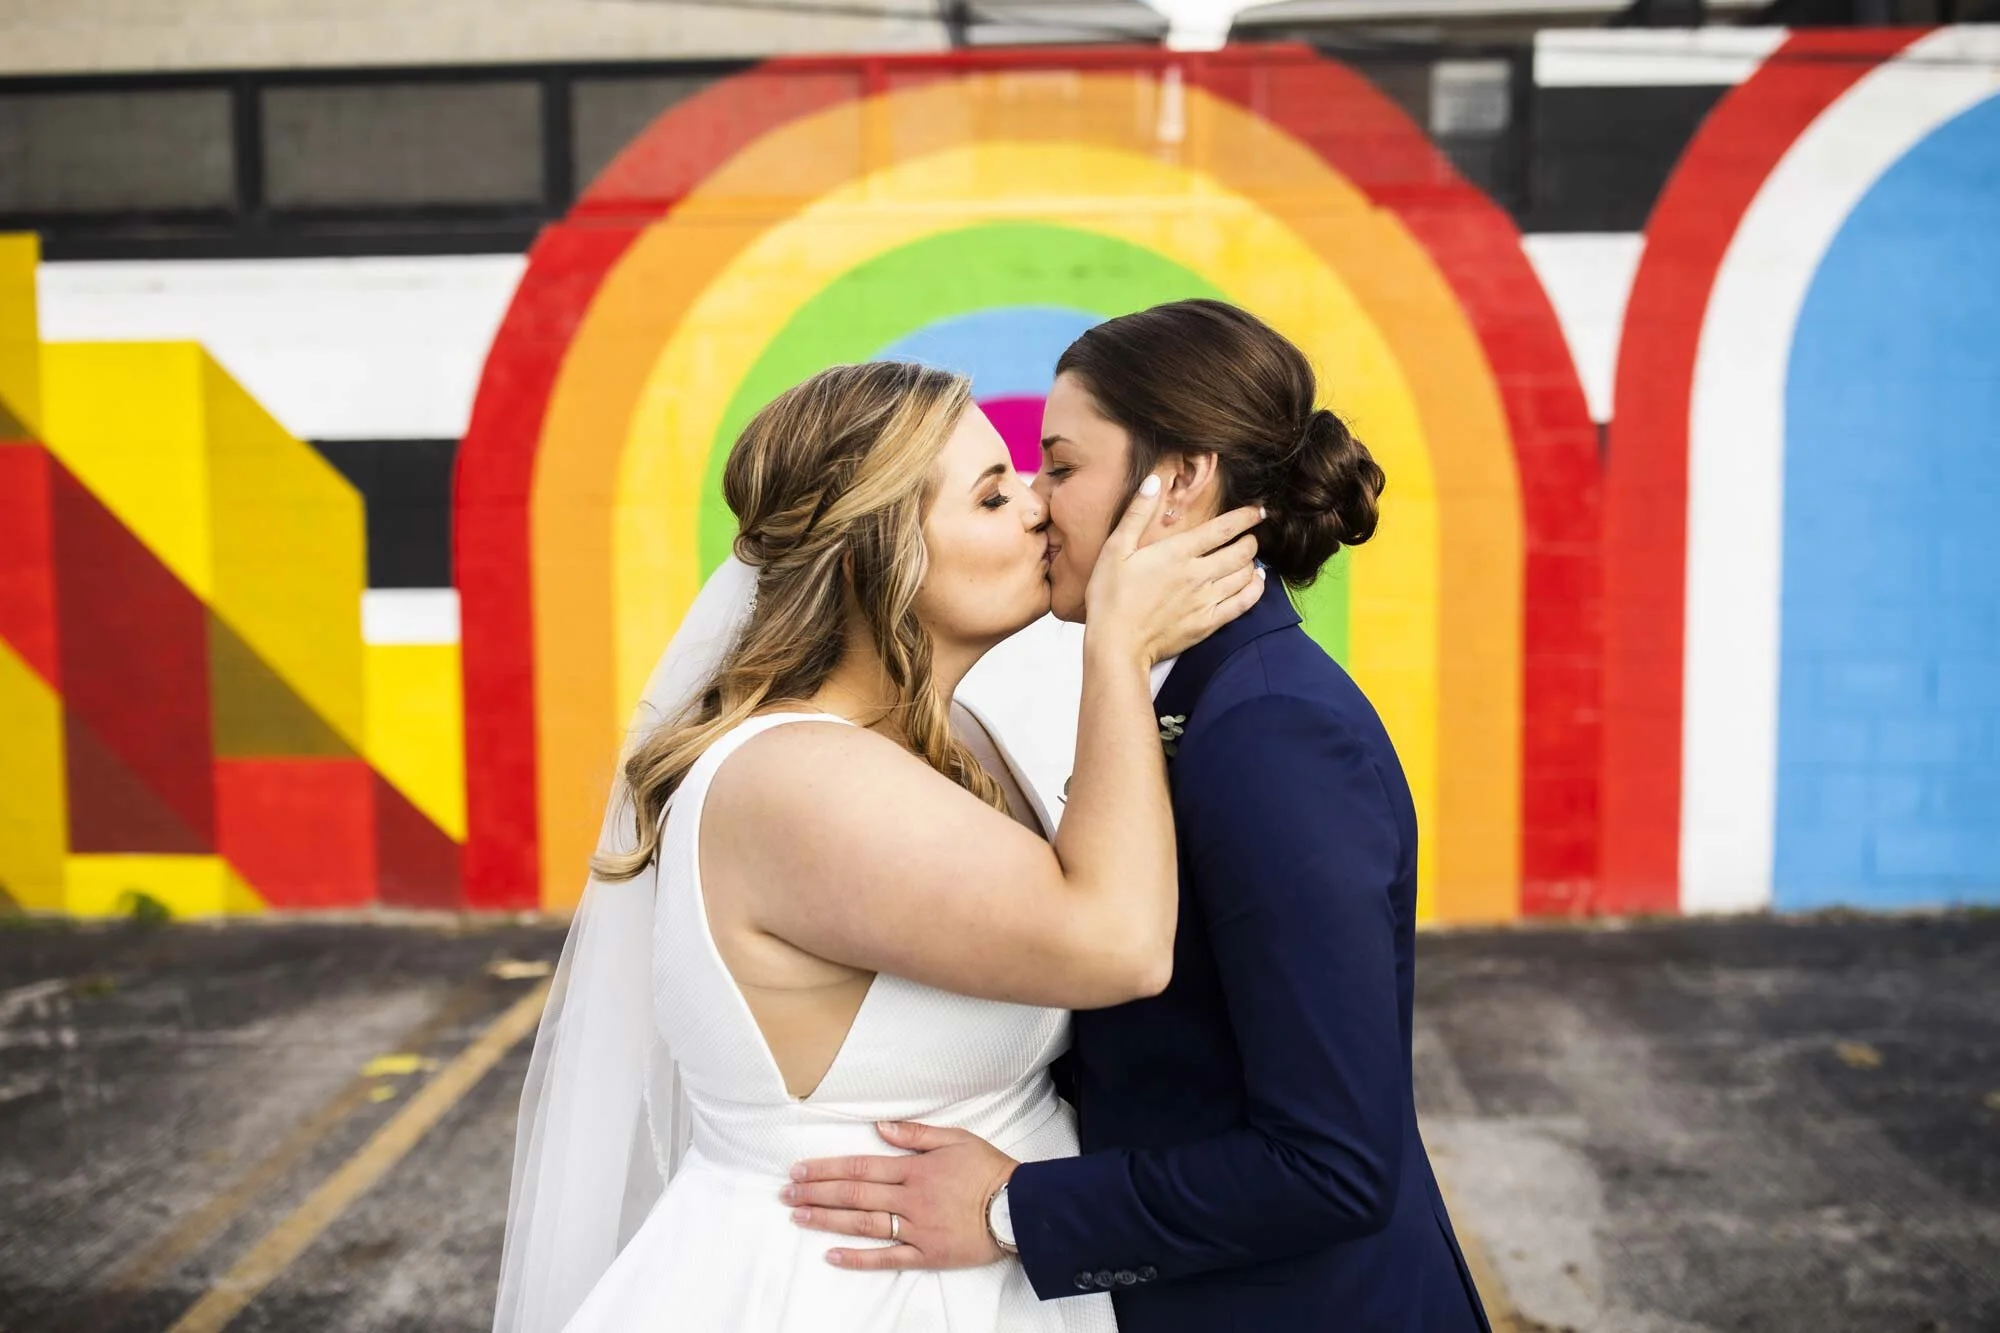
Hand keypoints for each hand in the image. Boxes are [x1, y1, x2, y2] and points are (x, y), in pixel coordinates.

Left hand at [783, 1121, 1018, 1270]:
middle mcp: (910, 1198)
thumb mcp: (956, 1139)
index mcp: (914, 1169)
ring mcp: (916, 1229)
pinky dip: (858, 1258)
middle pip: (854, 1194)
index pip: (861, 1166)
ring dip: (827, 1220)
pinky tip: (832, 1255)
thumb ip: (916, 1134)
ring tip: (798, 1217)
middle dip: (817, 1193)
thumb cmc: (988, 1170)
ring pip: (863, 1224)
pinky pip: (887, 1258)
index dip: (827, 1168)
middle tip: (786, 1194)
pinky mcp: (926, 1254)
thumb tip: (880, 1127)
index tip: (800, 1170)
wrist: (1020, 1207)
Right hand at [1084, 475, 1265, 666]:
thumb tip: (1154, 481)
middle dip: (1251, 540)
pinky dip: (1254, 590)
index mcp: (1177, 552)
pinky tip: (1255, 583)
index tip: (1259, 510)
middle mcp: (1198, 574)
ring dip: (1252, 563)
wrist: (1116, 644)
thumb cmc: (1110, 596)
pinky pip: (1243, 604)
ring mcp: (1206, 600)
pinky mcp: (1208, 624)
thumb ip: (1137, 514)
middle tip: (1251, 536)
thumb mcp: (1115, 549)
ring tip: (1250, 558)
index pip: (1222, 528)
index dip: (1246, 517)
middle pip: (1241, 551)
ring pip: (1244, 576)